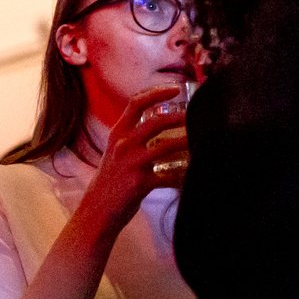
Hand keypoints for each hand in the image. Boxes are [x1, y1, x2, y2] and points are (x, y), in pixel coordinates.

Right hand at [83, 84, 188, 228]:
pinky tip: (194, 176)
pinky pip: (170, 177)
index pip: (135, 104)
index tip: (175, 88)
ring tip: (203, 139)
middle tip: (198, 114)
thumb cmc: (110, 182)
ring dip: (187, 142)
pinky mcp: (140, 183)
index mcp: (116, 135)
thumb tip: (161, 128)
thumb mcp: (116, 154)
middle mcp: (122, 146)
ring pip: (166, 146)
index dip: (156, 93)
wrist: (96, 211)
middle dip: (180, 116)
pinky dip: (184, 176)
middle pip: (155, 122)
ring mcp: (131, 164)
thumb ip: (133, 139)